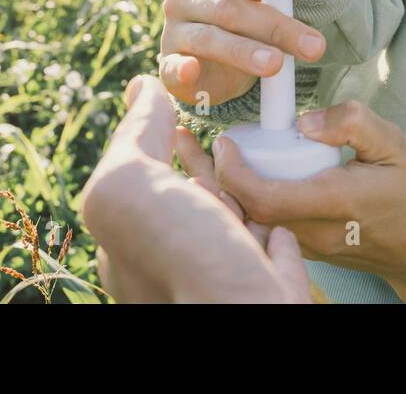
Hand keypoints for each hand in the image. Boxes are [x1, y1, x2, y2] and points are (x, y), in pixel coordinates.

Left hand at [78, 75, 311, 302]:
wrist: (248, 317)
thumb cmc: (181, 260)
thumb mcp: (129, 188)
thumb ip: (134, 138)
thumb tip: (141, 88)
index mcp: (135, 252)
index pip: (145, 189)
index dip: (156, 146)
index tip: (174, 112)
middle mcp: (179, 269)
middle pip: (193, 205)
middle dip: (201, 166)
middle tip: (213, 128)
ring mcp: (227, 280)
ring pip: (234, 224)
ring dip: (241, 188)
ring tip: (245, 151)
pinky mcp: (270, 288)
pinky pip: (274, 249)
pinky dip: (276, 222)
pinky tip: (276, 205)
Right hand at [158, 0, 328, 106]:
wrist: (212, 68)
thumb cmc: (243, 26)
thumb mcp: (265, 1)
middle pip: (230, 7)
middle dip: (274, 25)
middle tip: (313, 42)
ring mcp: (174, 30)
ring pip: (208, 38)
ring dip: (243, 51)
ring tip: (276, 64)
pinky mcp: (167, 64)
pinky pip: (171, 67)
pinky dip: (180, 69)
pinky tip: (191, 70)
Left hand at [204, 100, 405, 303]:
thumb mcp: (395, 144)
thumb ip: (353, 124)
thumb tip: (306, 120)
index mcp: (334, 202)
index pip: (265, 198)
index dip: (233, 172)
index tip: (222, 139)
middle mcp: (313, 232)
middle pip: (243, 212)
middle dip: (207, 178)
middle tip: (181, 139)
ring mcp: (305, 246)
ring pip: (246, 222)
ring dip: (213, 189)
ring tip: (187, 153)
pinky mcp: (303, 249)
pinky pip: (259, 226)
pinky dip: (233, 200)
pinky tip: (218, 175)